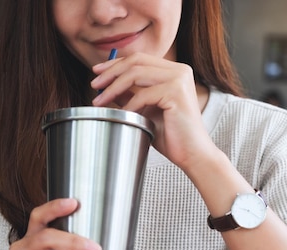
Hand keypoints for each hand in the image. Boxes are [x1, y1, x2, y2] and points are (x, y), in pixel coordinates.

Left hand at [91, 53, 213, 170]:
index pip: (139, 59)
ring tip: (99, 102)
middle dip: (110, 72)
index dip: (115, 63)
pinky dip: (129, 105)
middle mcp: (179, 70)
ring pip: (135, 74)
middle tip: (94, 85)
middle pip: (136, 61)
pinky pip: (143, 95)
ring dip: (113, 88)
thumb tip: (106, 86)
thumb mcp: (146, 110)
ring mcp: (179, 79)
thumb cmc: (171, 136)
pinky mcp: (177, 92)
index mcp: (174, 71)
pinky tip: (121, 115)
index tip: (97, 73)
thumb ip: (131, 95)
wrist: (193, 154)